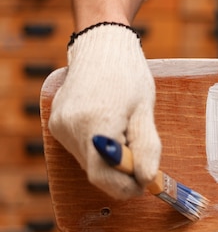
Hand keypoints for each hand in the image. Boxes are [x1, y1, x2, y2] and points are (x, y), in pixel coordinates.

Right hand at [48, 23, 160, 198]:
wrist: (101, 45)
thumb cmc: (129, 75)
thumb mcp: (146, 111)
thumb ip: (147, 148)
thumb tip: (147, 180)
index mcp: (96, 123)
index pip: (104, 176)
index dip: (126, 186)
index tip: (146, 183)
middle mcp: (70, 127)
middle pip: (97, 171)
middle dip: (123, 171)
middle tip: (142, 154)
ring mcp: (59, 126)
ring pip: (89, 162)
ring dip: (111, 160)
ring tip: (126, 131)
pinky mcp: (56, 124)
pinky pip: (81, 149)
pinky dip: (100, 148)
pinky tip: (111, 126)